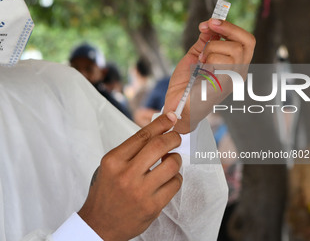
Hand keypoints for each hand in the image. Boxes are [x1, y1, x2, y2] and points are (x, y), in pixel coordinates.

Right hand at [78, 112, 181, 240]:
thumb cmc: (107, 191)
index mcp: (114, 160)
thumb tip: (158, 132)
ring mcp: (140, 191)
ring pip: (172, 164)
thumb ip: (132, 150)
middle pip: (159, 145)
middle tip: (176, 138)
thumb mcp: (111, 166)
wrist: (100, 224)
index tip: (171, 118)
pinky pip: (175, 183)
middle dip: (173, 138)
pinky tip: (169, 178)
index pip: (143, 135)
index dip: (161, 123)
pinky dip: (176, 177)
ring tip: (171, 161)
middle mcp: (126, 174)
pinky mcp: (153, 206)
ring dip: (176, 158)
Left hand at [164, 19, 255, 133]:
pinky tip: (201, 69)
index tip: (211, 22)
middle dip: (227, 29)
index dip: (230, 27)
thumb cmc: (185, 86)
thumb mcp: (194, 57)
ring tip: (200, 60)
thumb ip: (204, 43)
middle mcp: (238, 72)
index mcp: (233, 65)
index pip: (246, 41)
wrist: (176, 106)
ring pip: (234, 49)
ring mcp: (234, 79)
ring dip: (212, 48)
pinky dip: (209, 59)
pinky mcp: (226, 85)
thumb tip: (209, 26)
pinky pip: (224, 61)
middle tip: (208, 27)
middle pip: (248, 41)